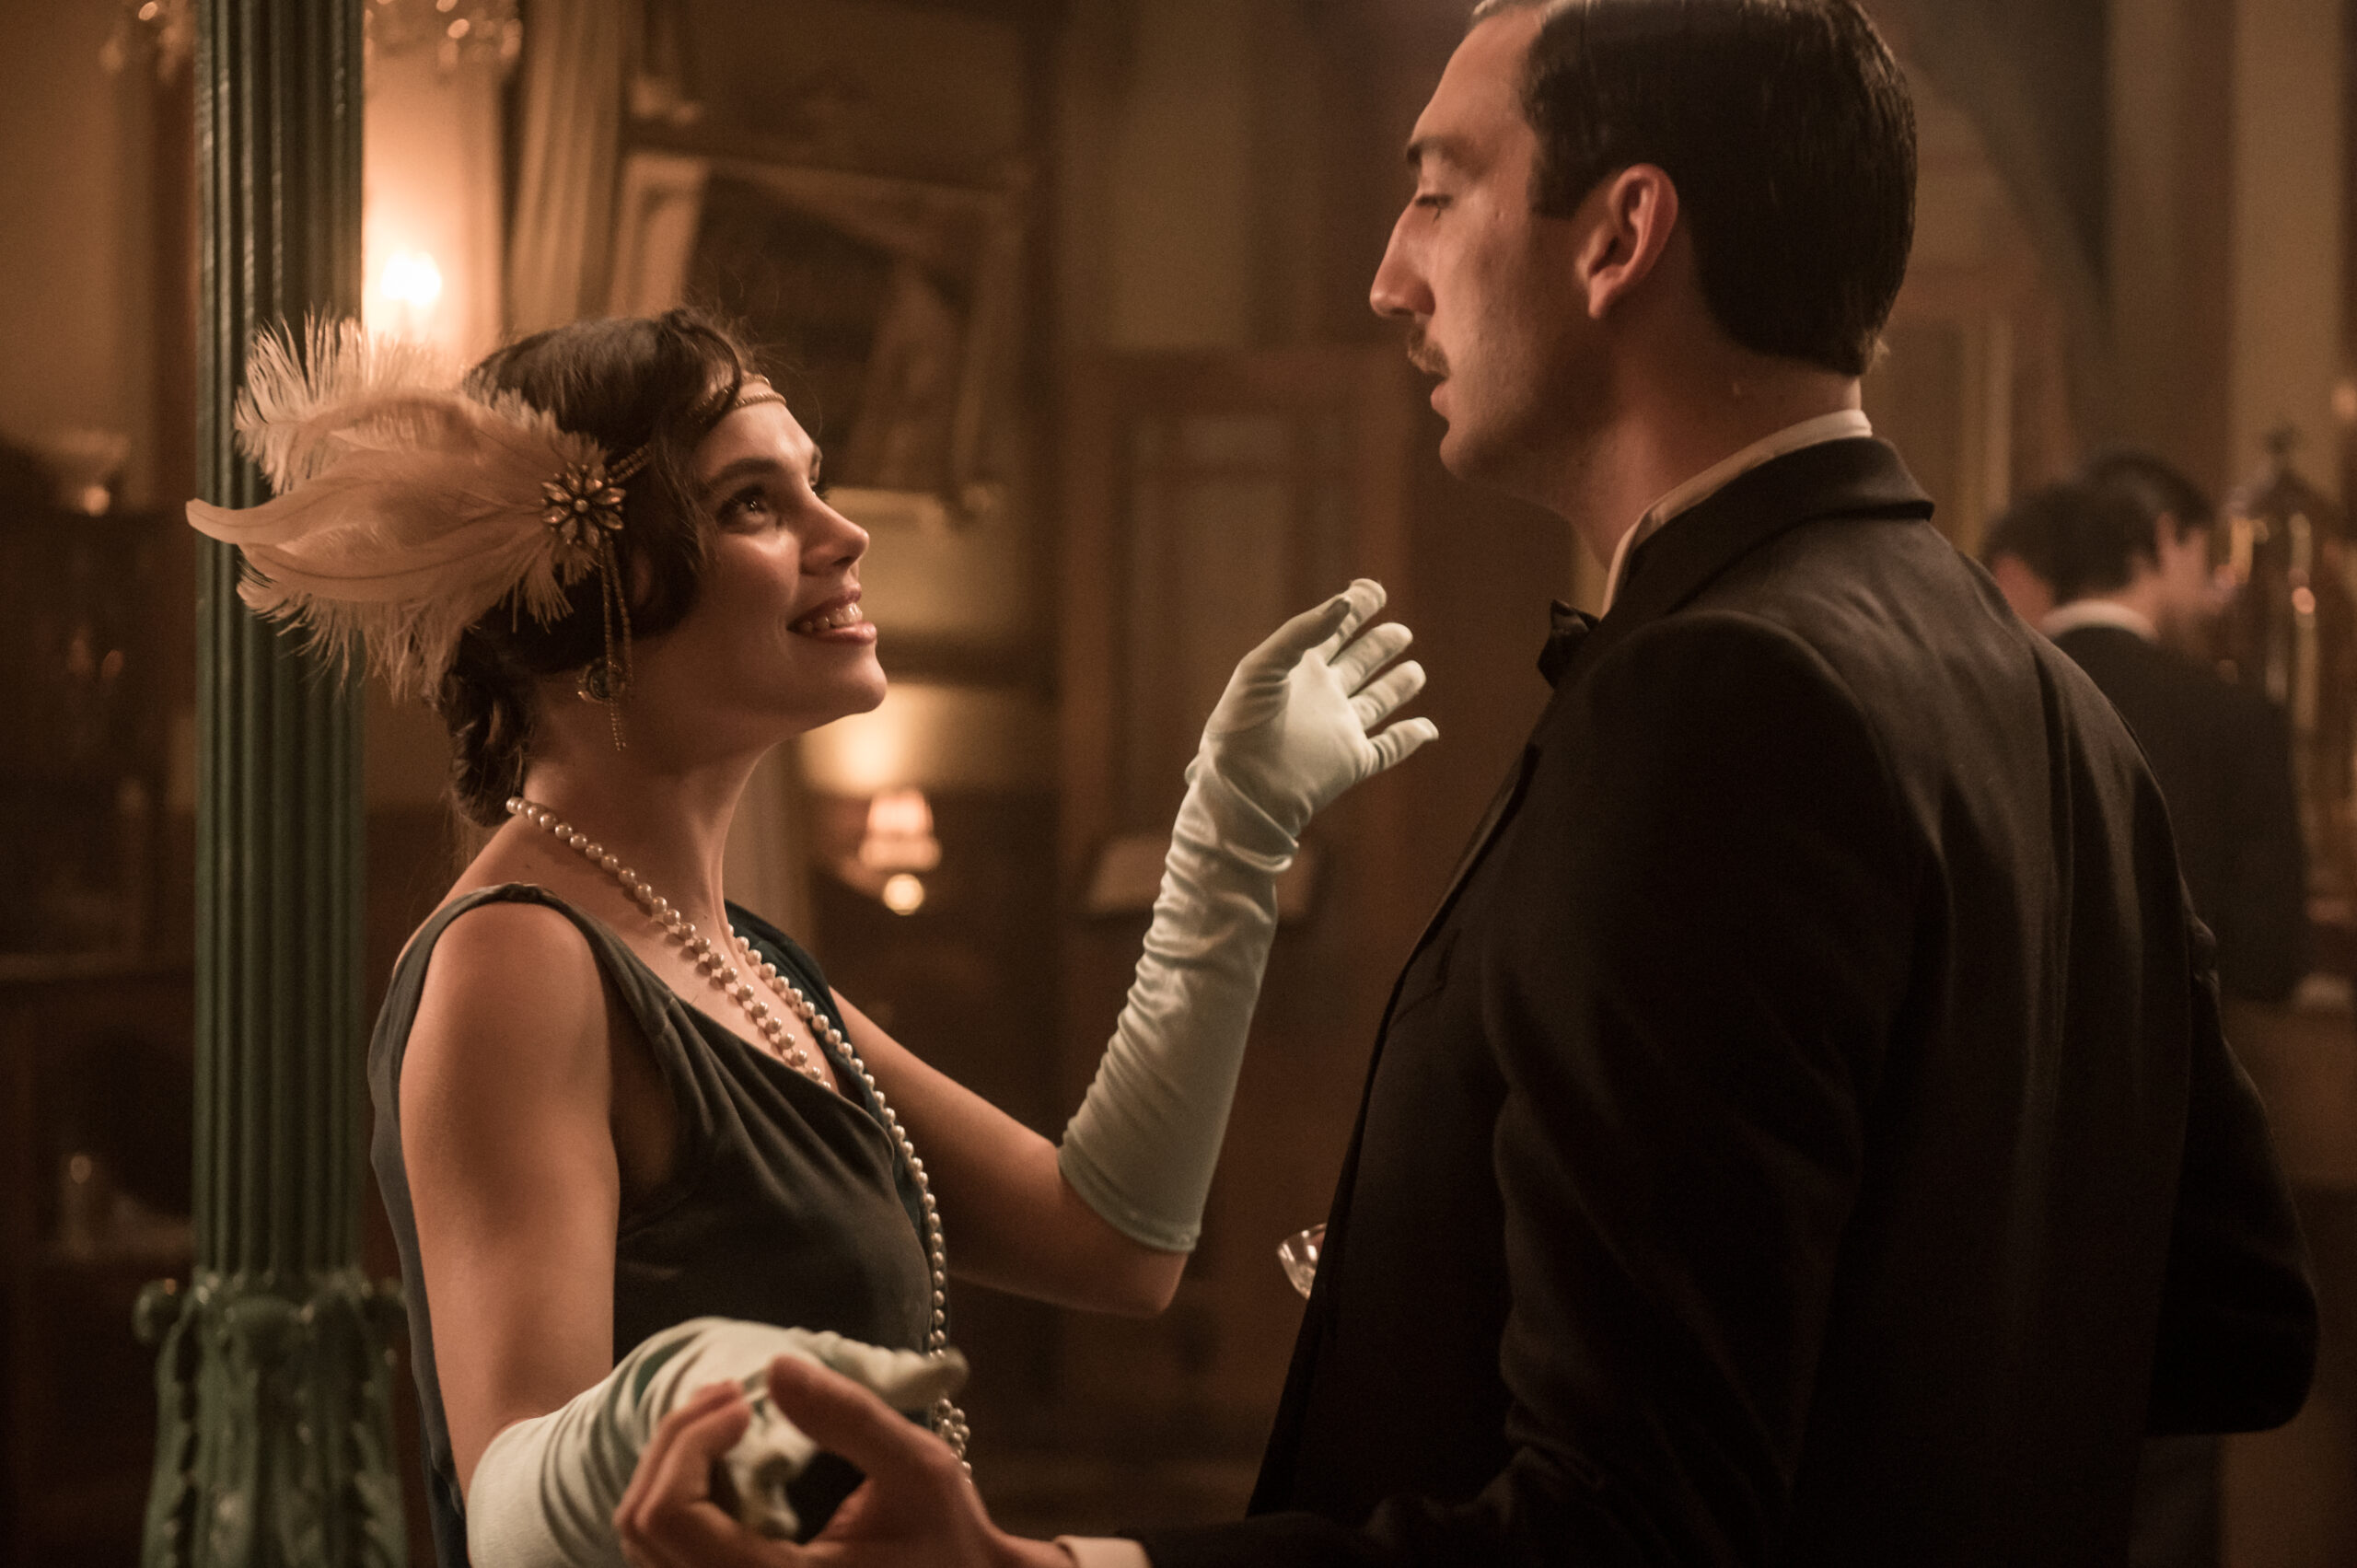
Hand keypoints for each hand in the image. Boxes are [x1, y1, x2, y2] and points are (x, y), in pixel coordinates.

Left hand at [658, 1324, 967, 1542]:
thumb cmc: (948, 1538)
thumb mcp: (919, 1469)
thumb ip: (850, 1419)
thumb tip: (777, 1367)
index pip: (671, 1517)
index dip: (689, 1443)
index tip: (743, 1402)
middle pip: (641, 1525)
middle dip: (675, 1443)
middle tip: (730, 1396)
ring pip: (643, 1543)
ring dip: (671, 1467)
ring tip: (724, 1418)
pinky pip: (668, 1556)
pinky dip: (680, 1498)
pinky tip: (723, 1462)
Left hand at [1198, 579, 1437, 839]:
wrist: (1241, 789)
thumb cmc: (1240, 727)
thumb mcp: (1262, 667)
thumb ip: (1302, 631)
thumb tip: (1344, 603)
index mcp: (1298, 670)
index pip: (1332, 631)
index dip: (1354, 608)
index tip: (1373, 590)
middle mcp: (1322, 696)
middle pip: (1360, 662)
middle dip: (1381, 644)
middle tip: (1401, 632)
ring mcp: (1340, 729)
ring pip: (1378, 702)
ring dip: (1398, 686)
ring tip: (1415, 671)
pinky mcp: (1353, 762)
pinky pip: (1389, 748)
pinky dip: (1410, 738)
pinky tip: (1428, 727)